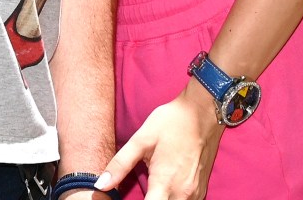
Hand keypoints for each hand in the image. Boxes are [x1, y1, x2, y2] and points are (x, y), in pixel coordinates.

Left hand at [98, 82, 223, 199]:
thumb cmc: (171, 123)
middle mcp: (182, 194)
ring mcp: (194, 194)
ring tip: (151, 193)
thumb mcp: (141, 139)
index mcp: (164, 183)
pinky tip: (164, 193)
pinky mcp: (201, 190)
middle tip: (140, 193)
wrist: (203, 111)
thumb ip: (120, 165)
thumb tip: (99, 185)